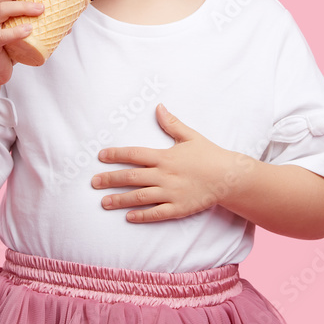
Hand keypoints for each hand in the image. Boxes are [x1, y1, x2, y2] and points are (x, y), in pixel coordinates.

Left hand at [91, 104, 242, 222]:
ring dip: (120, 199)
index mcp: (165, 157)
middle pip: (131, 177)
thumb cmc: (209, 155)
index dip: (116, 155)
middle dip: (110, 179)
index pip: (134, 154)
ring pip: (140, 197)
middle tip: (93, 183)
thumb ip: (172, 123)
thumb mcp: (190, 136)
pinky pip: (156, 213)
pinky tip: (128, 217)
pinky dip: (141, 216)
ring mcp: (170, 193)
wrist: (229, 177)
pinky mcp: (178, 208)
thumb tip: (159, 107)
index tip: (100, 156)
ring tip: (104, 202)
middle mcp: (164, 175)